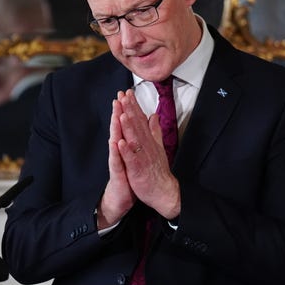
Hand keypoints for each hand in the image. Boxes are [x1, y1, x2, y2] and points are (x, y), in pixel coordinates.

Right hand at [97, 91, 135, 229]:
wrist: (121, 198)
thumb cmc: (129, 176)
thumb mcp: (135, 155)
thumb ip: (140, 137)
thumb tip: (146, 122)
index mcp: (125, 146)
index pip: (126, 125)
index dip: (127, 109)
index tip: (127, 94)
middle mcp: (119, 151)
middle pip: (118, 129)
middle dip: (118, 113)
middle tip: (118, 98)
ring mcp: (117, 161)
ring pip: (115, 141)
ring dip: (115, 128)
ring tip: (116, 114)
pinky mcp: (117, 173)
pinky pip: (116, 161)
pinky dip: (117, 151)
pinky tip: (116, 142)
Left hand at [116, 89, 180, 219]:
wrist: (163, 191)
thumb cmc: (158, 169)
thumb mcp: (158, 146)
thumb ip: (154, 130)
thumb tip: (153, 115)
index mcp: (149, 140)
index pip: (140, 119)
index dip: (134, 106)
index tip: (128, 93)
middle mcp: (146, 146)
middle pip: (137, 125)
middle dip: (130, 110)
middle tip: (123, 96)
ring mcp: (142, 157)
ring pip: (135, 139)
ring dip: (129, 127)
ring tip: (122, 114)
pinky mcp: (138, 169)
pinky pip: (132, 159)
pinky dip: (126, 151)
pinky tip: (120, 142)